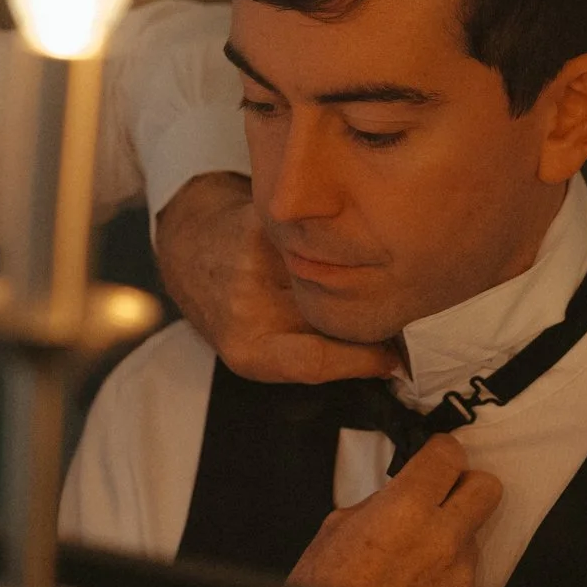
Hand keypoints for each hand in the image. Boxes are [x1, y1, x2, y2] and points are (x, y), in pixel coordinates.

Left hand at [154, 172, 396, 383]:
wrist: (191, 251)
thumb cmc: (233, 308)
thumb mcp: (259, 349)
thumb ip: (314, 356)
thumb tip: (392, 361)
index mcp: (248, 348)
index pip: (314, 361)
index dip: (362, 361)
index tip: (394, 359)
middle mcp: (247, 308)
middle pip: (332, 315)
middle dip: (370, 313)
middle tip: (394, 312)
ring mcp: (253, 264)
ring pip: (332, 273)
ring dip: (359, 272)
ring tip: (376, 273)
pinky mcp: (260, 225)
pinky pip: (319, 237)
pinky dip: (340, 240)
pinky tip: (347, 239)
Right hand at [286, 436, 501, 586]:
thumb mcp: (338, 527)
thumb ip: (382, 503)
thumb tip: (400, 495)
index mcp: (406, 509)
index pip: (450, 456)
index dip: (441, 454)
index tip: (436, 459)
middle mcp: (442, 540)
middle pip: (487, 489)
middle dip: (467, 488)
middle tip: (444, 498)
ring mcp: (460, 577)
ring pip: (474, 540)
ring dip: (451, 544)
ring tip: (414, 564)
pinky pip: (468, 583)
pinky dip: (449, 585)